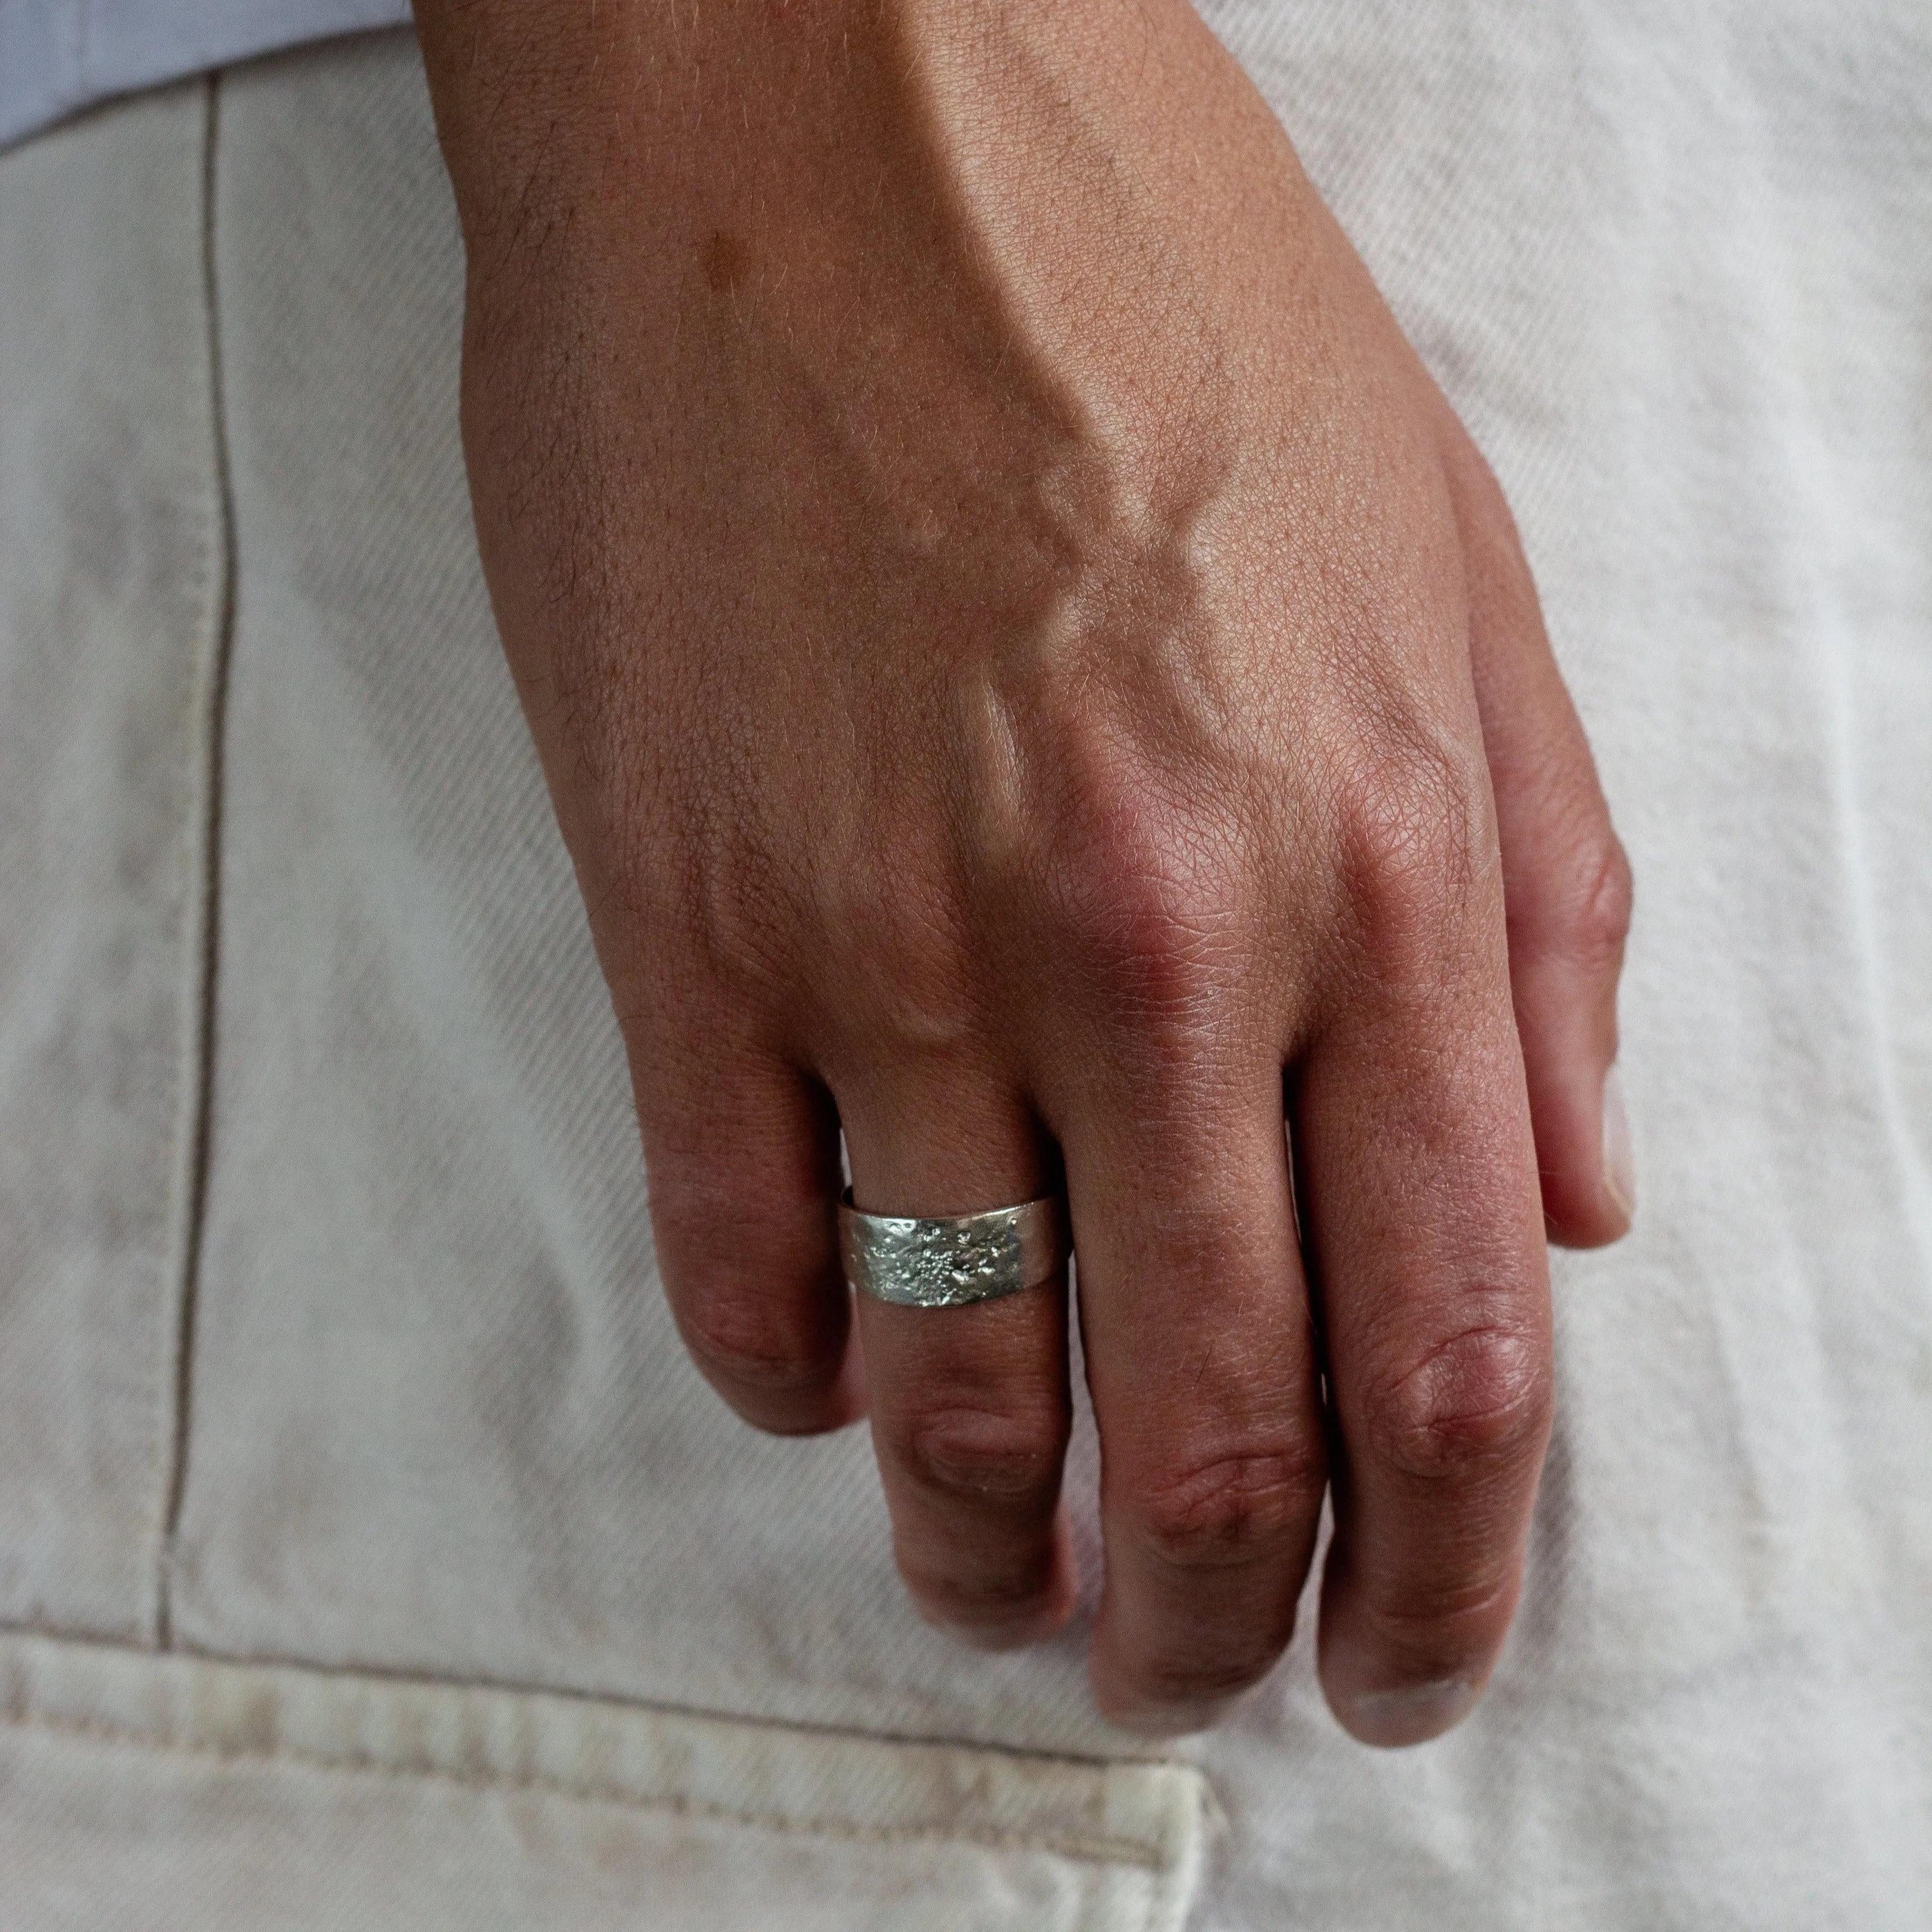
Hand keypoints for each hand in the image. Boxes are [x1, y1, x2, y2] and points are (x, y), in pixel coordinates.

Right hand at [414, 0, 1631, 1742]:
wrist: (830, 97)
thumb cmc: (1146, 299)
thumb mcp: (1454, 571)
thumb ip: (1546, 910)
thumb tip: (1581, 1189)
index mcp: (1371, 858)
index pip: (1458, 1346)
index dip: (1452, 1570)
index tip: (1408, 1654)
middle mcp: (1146, 939)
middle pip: (1217, 1426)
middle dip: (1214, 1621)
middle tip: (1197, 1676)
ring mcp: (893, 937)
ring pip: (958, 1390)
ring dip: (988, 1546)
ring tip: (1003, 1589)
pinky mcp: (688, 908)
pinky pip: (741, 1254)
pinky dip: (792, 1375)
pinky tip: (832, 1383)